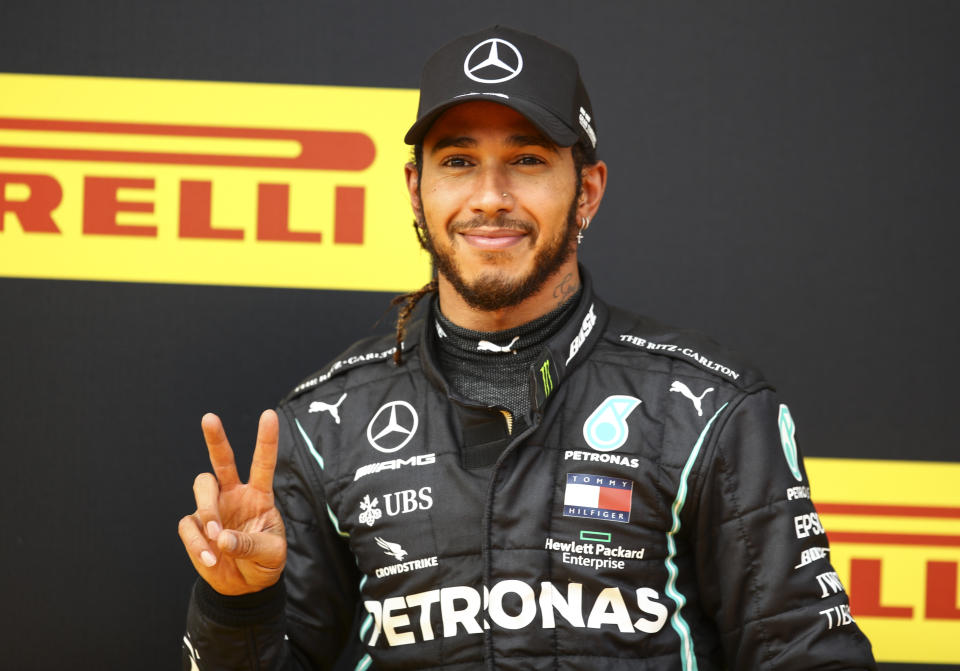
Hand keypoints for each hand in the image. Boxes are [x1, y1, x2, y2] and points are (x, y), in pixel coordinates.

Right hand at [178, 410, 286, 594]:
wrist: (244, 587)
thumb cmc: (264, 563)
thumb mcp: (271, 554)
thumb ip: (251, 545)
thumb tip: (222, 537)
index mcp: (258, 495)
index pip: (263, 463)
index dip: (266, 440)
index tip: (270, 414)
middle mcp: (233, 495)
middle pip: (222, 460)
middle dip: (215, 439)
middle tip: (209, 418)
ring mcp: (212, 508)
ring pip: (201, 487)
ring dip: (208, 509)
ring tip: (216, 536)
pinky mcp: (194, 527)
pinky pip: (189, 526)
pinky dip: (197, 544)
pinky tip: (210, 559)